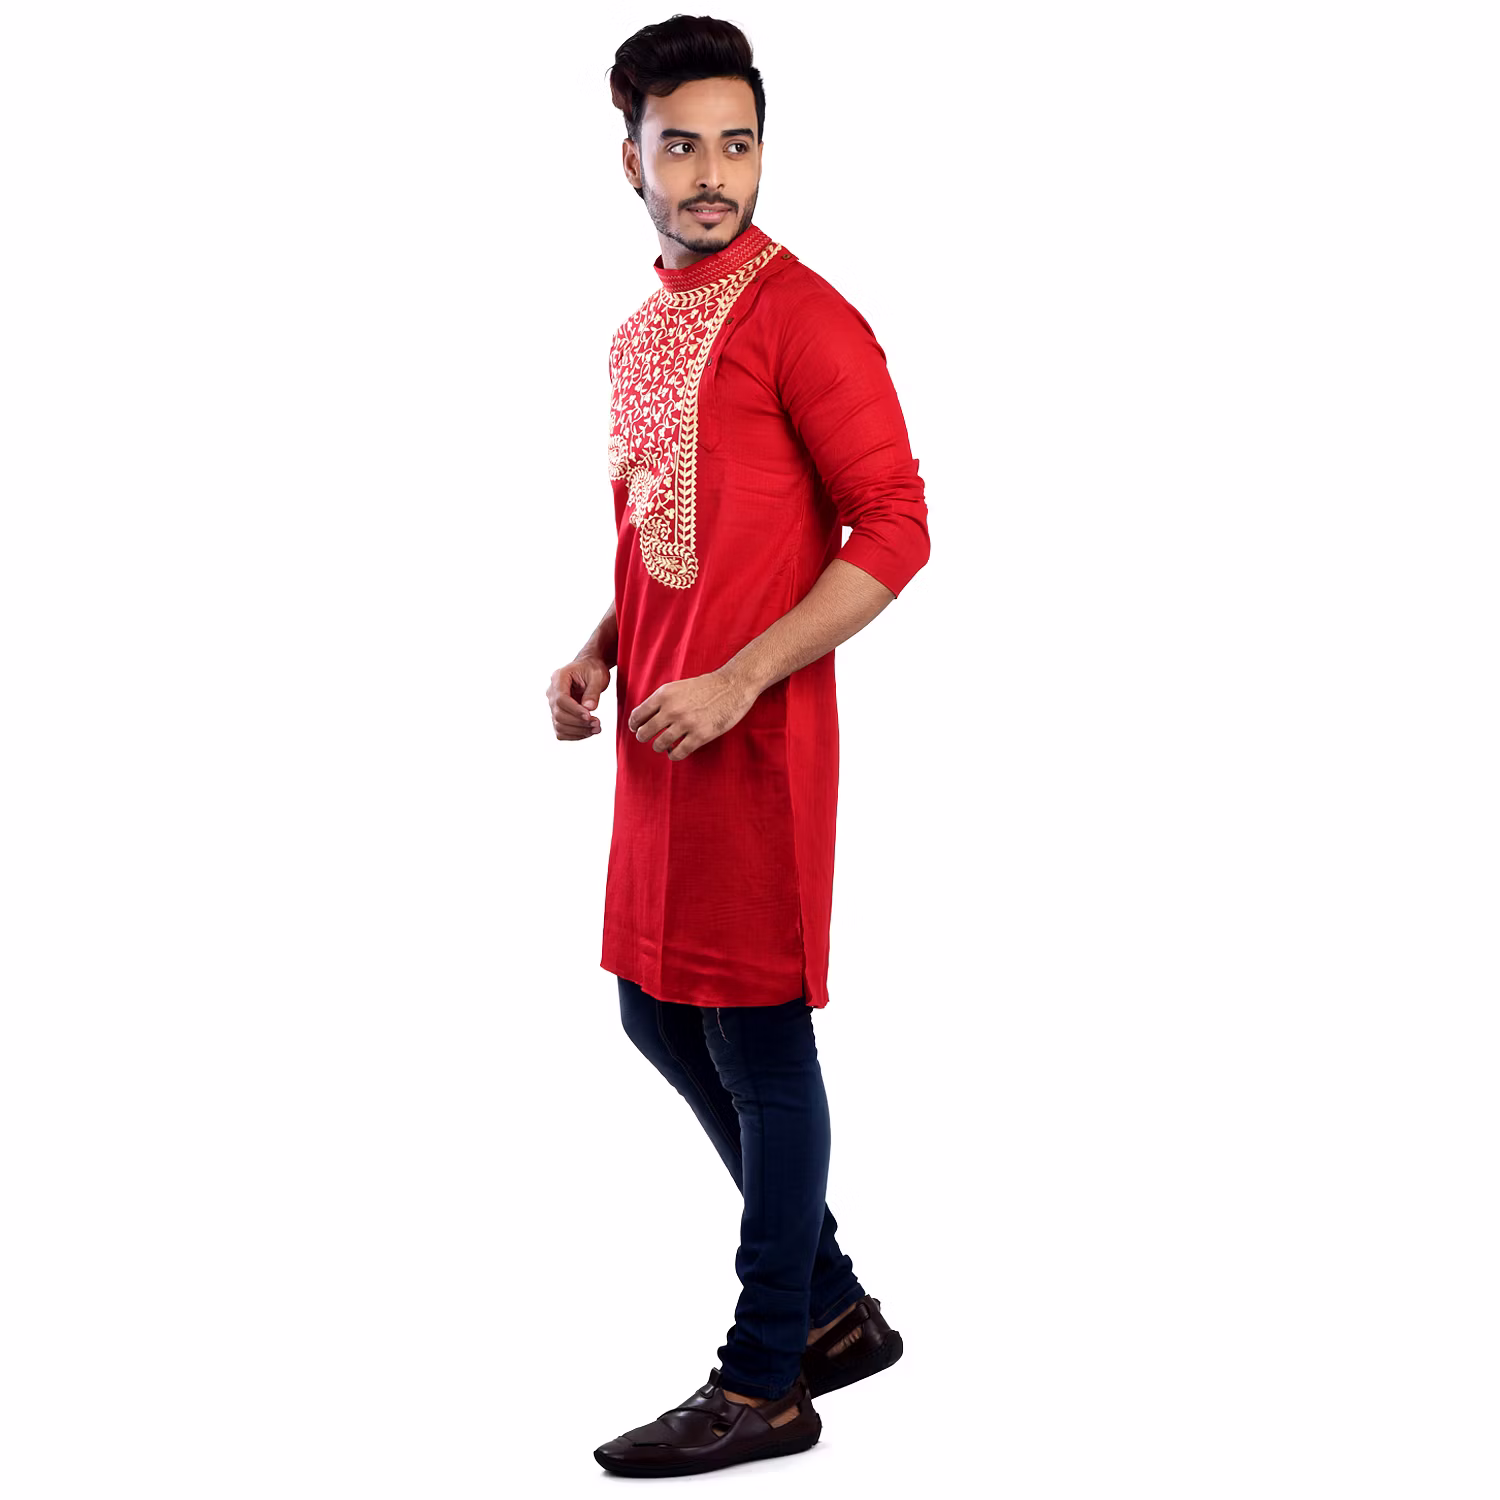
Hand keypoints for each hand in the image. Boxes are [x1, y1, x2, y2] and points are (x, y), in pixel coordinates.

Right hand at [547, 654, 610, 740]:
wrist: (589, 669)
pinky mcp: (558, 714)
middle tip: (598, 724)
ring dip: (578, 731)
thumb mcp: (597, 675)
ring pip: (559, 725)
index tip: (590, 716)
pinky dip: (575, 735)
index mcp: (558, 678)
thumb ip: (593, 691)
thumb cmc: (592, 669)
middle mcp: (552, 692)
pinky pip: (561, 730)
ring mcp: (553, 704)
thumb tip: (589, 708)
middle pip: (558, 714)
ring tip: (596, 729)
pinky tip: (589, 732)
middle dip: (579, 723)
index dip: (575, 710)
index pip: (561, 699)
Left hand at [628, 669, 757, 759]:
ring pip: (659, 744)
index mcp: (664, 695)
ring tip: (663, 745)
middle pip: (645, 732)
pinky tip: (675, 752)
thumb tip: (646, 717)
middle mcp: (671, 710)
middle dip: (643, 737)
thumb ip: (662, 700)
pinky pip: (678, 753)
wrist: (733, 686)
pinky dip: (673, 755)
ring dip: (659, 747)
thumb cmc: (706, 686)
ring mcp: (685, 724)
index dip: (634, 724)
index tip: (636, 728)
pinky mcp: (700, 736)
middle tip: (646, 738)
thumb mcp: (678, 686)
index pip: (637, 715)